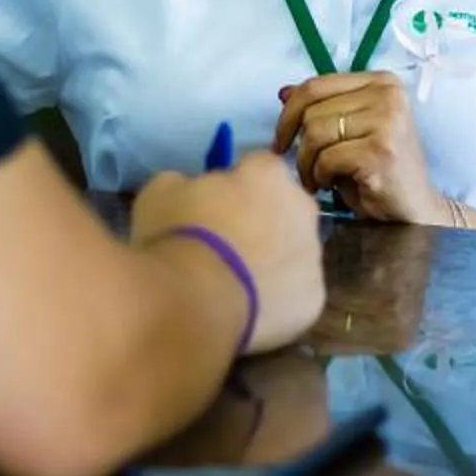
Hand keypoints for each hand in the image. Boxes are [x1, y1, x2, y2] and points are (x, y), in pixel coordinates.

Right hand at [129, 152, 325, 353]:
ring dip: (272, 260)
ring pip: (294, 252)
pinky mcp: (314, 299)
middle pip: (284, 208)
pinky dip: (277, 300)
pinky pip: (295, 294)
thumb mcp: (161, 192)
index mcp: (268, 173)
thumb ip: (186, 183)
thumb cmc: (177, 237)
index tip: (213, 203)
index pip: (257, 165)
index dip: (235, 183)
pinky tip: (249, 310)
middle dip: (261, 220)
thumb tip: (192, 190)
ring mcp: (313, 256)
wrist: (194, 302)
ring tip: (235, 283)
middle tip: (226, 245)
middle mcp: (302, 208)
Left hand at [273, 72, 445, 225]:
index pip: (315, 85)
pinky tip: (330, 185)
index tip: (280, 139)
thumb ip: (324, 108)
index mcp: (381, 82)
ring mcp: (388, 121)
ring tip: (318, 178)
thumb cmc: (379, 170)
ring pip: (315, 133)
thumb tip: (284, 92)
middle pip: (313, 110)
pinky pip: (327, 158)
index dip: (288, 113)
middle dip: (299, 145)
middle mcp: (388, 95)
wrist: (413, 209)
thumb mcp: (351, 131)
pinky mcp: (381, 150)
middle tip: (305, 169)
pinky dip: (321, 175)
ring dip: (307, 163)